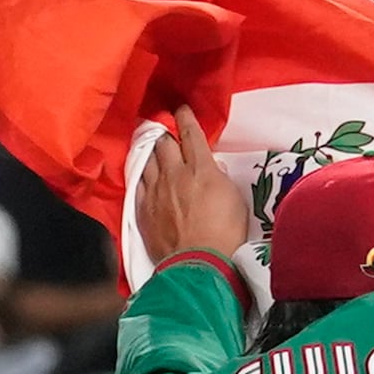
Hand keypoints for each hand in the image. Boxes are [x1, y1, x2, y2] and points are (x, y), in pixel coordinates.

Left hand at [130, 107, 249, 269]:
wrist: (198, 264)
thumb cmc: (225, 233)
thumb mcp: (235, 200)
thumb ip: (220, 179)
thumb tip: (212, 168)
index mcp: (201, 168)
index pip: (190, 134)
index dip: (185, 119)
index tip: (181, 110)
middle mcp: (174, 174)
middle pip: (164, 143)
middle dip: (164, 132)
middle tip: (164, 128)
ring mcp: (155, 191)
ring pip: (148, 160)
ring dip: (151, 150)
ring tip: (151, 146)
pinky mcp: (142, 209)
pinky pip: (138, 183)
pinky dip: (142, 174)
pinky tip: (144, 173)